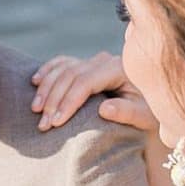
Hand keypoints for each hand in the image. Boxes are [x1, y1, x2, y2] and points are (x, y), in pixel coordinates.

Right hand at [30, 52, 156, 131]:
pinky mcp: (85, 65)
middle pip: (70, 75)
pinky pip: (61, 63)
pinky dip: (47, 71)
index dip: (68, 101)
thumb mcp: (144, 117)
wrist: (149, 106)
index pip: (86, 81)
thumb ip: (127, 113)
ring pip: (62, 69)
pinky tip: (35, 82)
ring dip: (46, 88)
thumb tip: (104, 109)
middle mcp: (104, 60)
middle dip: (53, 100)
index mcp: (119, 68)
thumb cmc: (148, 113)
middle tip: (43, 124)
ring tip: (36, 110)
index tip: (56, 122)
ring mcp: (93, 61)